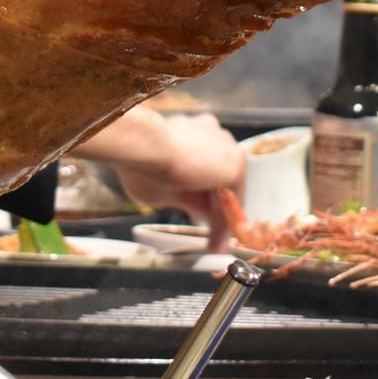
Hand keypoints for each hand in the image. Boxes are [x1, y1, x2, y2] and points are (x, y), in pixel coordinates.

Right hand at [79, 110, 245, 249]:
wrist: (145, 147)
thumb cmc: (142, 162)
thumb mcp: (164, 188)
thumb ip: (185, 199)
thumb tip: (198, 215)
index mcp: (193, 133)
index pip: (206, 171)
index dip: (204, 199)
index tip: (201, 217)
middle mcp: (212, 136)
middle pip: (219, 181)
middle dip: (214, 211)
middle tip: (211, 237)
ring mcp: (226, 147)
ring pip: (226, 191)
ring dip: (221, 219)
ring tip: (215, 245)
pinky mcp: (235, 164)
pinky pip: (231, 200)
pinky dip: (225, 223)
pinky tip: (216, 241)